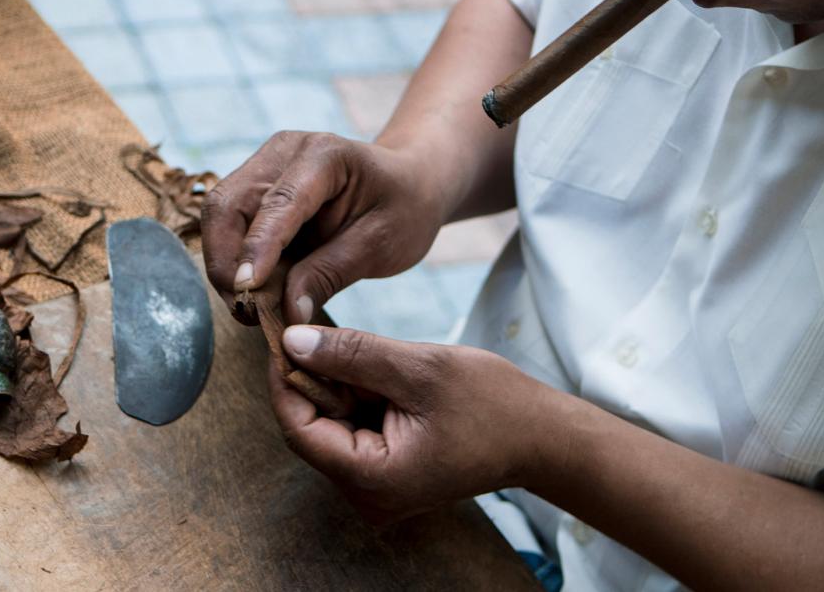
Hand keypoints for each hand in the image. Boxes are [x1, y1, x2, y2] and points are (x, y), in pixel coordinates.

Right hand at [201, 132, 447, 323]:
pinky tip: (256, 289)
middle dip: (226, 262)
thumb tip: (287, 313)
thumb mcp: (380, 246)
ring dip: (225, 265)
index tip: (246, 290)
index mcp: (324, 156)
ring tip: (250, 307)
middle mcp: (283, 152)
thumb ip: (329, 274)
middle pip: (228, 204)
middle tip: (245, 311)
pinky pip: (230, 225)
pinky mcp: (255, 188)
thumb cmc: (402, 209)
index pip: (278, 203)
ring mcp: (263, 166)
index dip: (257, 248)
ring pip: (219, 216)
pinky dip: (235, 260)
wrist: (407, 183)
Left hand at [271, 324, 568, 524]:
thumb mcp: (419, 368)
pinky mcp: (386, 472)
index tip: (282, 334)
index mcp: (373, 480)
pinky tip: (371, 367)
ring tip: (354, 345)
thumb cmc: (492, 403)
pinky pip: (352, 430)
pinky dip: (355, 396)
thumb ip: (352, 355)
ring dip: (336, 385)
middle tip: (312, 327)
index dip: (285, 380)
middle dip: (312, 378)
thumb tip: (293, 340)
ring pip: (331, 425)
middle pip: (311, 428)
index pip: (299, 429)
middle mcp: (367, 495)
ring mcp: (376, 487)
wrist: (541, 436)